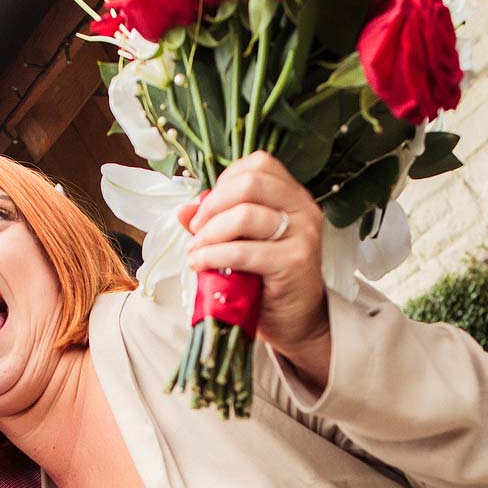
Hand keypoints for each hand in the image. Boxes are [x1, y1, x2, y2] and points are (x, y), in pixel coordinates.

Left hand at [178, 152, 330, 387]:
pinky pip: (244, 251)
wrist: (296, 322)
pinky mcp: (295, 261)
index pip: (258, 164)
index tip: (207, 208)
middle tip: (196, 230)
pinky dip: (214, 256)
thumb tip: (184, 210)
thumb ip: (215, 223)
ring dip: (210, 233)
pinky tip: (201, 264)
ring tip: (196, 251)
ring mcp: (303, 233)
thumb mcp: (241, 244)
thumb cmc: (268, 281)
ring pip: (245, 214)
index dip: (225, 181)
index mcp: (292, 195)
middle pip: (250, 183)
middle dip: (213, 205)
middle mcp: (302, 208)